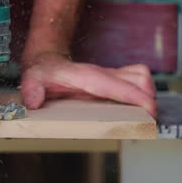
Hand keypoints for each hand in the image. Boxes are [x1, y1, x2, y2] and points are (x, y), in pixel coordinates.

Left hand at [20, 53, 156, 117]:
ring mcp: (109, 76)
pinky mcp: (113, 79)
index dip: (136, 98)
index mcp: (87, 77)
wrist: (46, 60)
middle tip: (147, 122)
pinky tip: (134, 109)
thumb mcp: (31, 80)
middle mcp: (102, 74)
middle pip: (139, 79)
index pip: (117, 85)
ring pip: (141, 77)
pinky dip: (142, 93)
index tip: (150, 112)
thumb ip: (31, 89)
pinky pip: (136, 81)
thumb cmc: (42, 72)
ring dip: (147, 95)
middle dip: (148, 99)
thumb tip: (34, 102)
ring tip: (143, 116)